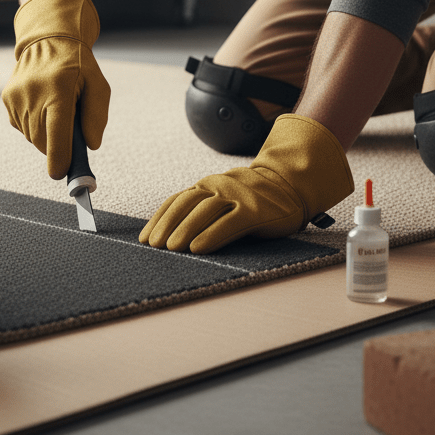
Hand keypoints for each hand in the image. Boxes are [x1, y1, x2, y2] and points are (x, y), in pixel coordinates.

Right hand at [2, 0, 110, 178]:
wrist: (48, 39)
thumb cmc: (78, 65)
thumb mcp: (98, 85)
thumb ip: (97, 116)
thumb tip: (91, 146)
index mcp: (58, 90)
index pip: (56, 133)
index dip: (59, 158)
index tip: (61, 174)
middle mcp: (32, 94)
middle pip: (44, 141)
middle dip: (58, 147)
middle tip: (71, 136)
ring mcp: (16, 98)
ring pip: (32, 137)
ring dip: (46, 135)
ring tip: (56, 111)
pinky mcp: (7, 100)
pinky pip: (22, 128)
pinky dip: (35, 126)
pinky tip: (42, 106)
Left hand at [139, 115, 353, 253]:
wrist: (289, 185)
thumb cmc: (250, 199)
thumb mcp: (222, 198)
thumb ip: (201, 209)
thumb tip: (170, 234)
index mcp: (207, 185)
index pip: (176, 201)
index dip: (159, 219)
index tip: (144, 238)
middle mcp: (218, 187)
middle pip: (186, 205)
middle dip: (167, 225)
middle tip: (154, 246)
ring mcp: (238, 196)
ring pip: (205, 212)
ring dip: (185, 230)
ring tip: (171, 248)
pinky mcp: (254, 210)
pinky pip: (229, 223)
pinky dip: (211, 235)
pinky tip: (197, 248)